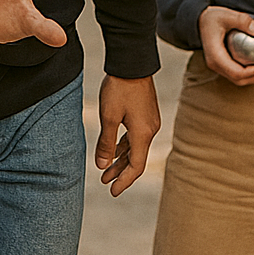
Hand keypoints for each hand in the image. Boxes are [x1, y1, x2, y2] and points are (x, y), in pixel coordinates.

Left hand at [95, 74, 160, 196]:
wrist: (132, 63)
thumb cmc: (119, 89)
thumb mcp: (109, 117)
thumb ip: (106, 143)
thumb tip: (102, 166)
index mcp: (143, 134)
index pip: (136, 167)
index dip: (124, 181)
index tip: (112, 191)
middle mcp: (150, 130)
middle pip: (136, 159)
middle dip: (120, 172)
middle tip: (105, 183)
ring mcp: (150, 122)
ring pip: (135, 148)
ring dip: (121, 159)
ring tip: (105, 169)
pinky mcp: (146, 114)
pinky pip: (136, 137)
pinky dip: (125, 146)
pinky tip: (114, 149)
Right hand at [198, 5, 253, 85]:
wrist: (199, 21)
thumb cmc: (211, 18)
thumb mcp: (226, 15)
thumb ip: (242, 20)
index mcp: (215, 56)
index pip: (235, 71)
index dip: (251, 72)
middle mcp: (215, 64)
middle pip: (238, 78)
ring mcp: (218, 65)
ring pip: (238, 78)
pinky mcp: (222, 64)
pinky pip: (237, 72)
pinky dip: (250, 71)